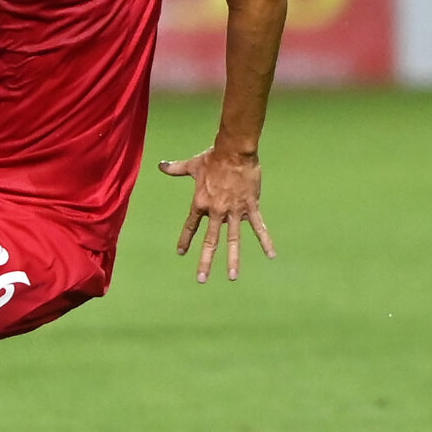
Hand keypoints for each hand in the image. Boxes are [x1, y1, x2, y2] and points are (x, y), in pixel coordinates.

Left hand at [160, 142, 275, 282]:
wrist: (234, 151)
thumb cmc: (213, 157)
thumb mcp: (192, 165)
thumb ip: (175, 168)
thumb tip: (160, 165)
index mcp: (201, 202)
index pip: (191, 225)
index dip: (186, 239)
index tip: (181, 253)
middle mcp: (216, 211)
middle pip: (210, 240)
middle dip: (205, 261)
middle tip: (201, 279)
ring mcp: (234, 211)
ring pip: (233, 240)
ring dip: (233, 259)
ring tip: (232, 277)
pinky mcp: (250, 207)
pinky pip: (259, 228)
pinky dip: (265, 241)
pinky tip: (271, 255)